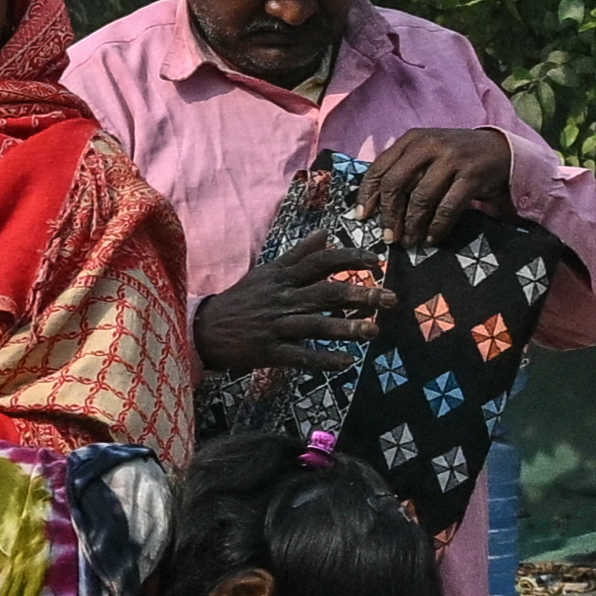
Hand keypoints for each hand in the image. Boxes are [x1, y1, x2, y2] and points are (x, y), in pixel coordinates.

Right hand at [192, 260, 384, 377]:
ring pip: (317, 324)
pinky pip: (301, 355)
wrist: (204, 329)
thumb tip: (325, 233)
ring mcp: (276, 325)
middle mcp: (282, 298)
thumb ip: (298, 254)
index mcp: (283, 277)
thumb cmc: (241, 300)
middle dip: (361, 295)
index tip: (376, 261)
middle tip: (391, 299)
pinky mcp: (269, 351)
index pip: (321, 261)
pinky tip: (346, 362)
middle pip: (326, 292)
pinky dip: (324, 359)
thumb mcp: (267, 271)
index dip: (350, 258)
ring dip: (347, 327)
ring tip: (374, 331)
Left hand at [358, 126, 515, 245]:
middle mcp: (430, 144)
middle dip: (389, 215)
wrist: (500, 150)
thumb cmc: (455, 158)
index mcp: (413, 139)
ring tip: (410, 241)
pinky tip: (432, 238)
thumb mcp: (427, 155)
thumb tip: (373, 208)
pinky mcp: (472, 175)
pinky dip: (437, 227)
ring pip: (420, 198)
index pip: (380, 168)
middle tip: (389, 237)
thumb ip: (402, 172)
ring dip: (413, 225)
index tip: (362, 217)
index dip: (367, 196)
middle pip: (396, 184)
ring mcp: (452, 158)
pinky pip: (447, 207)